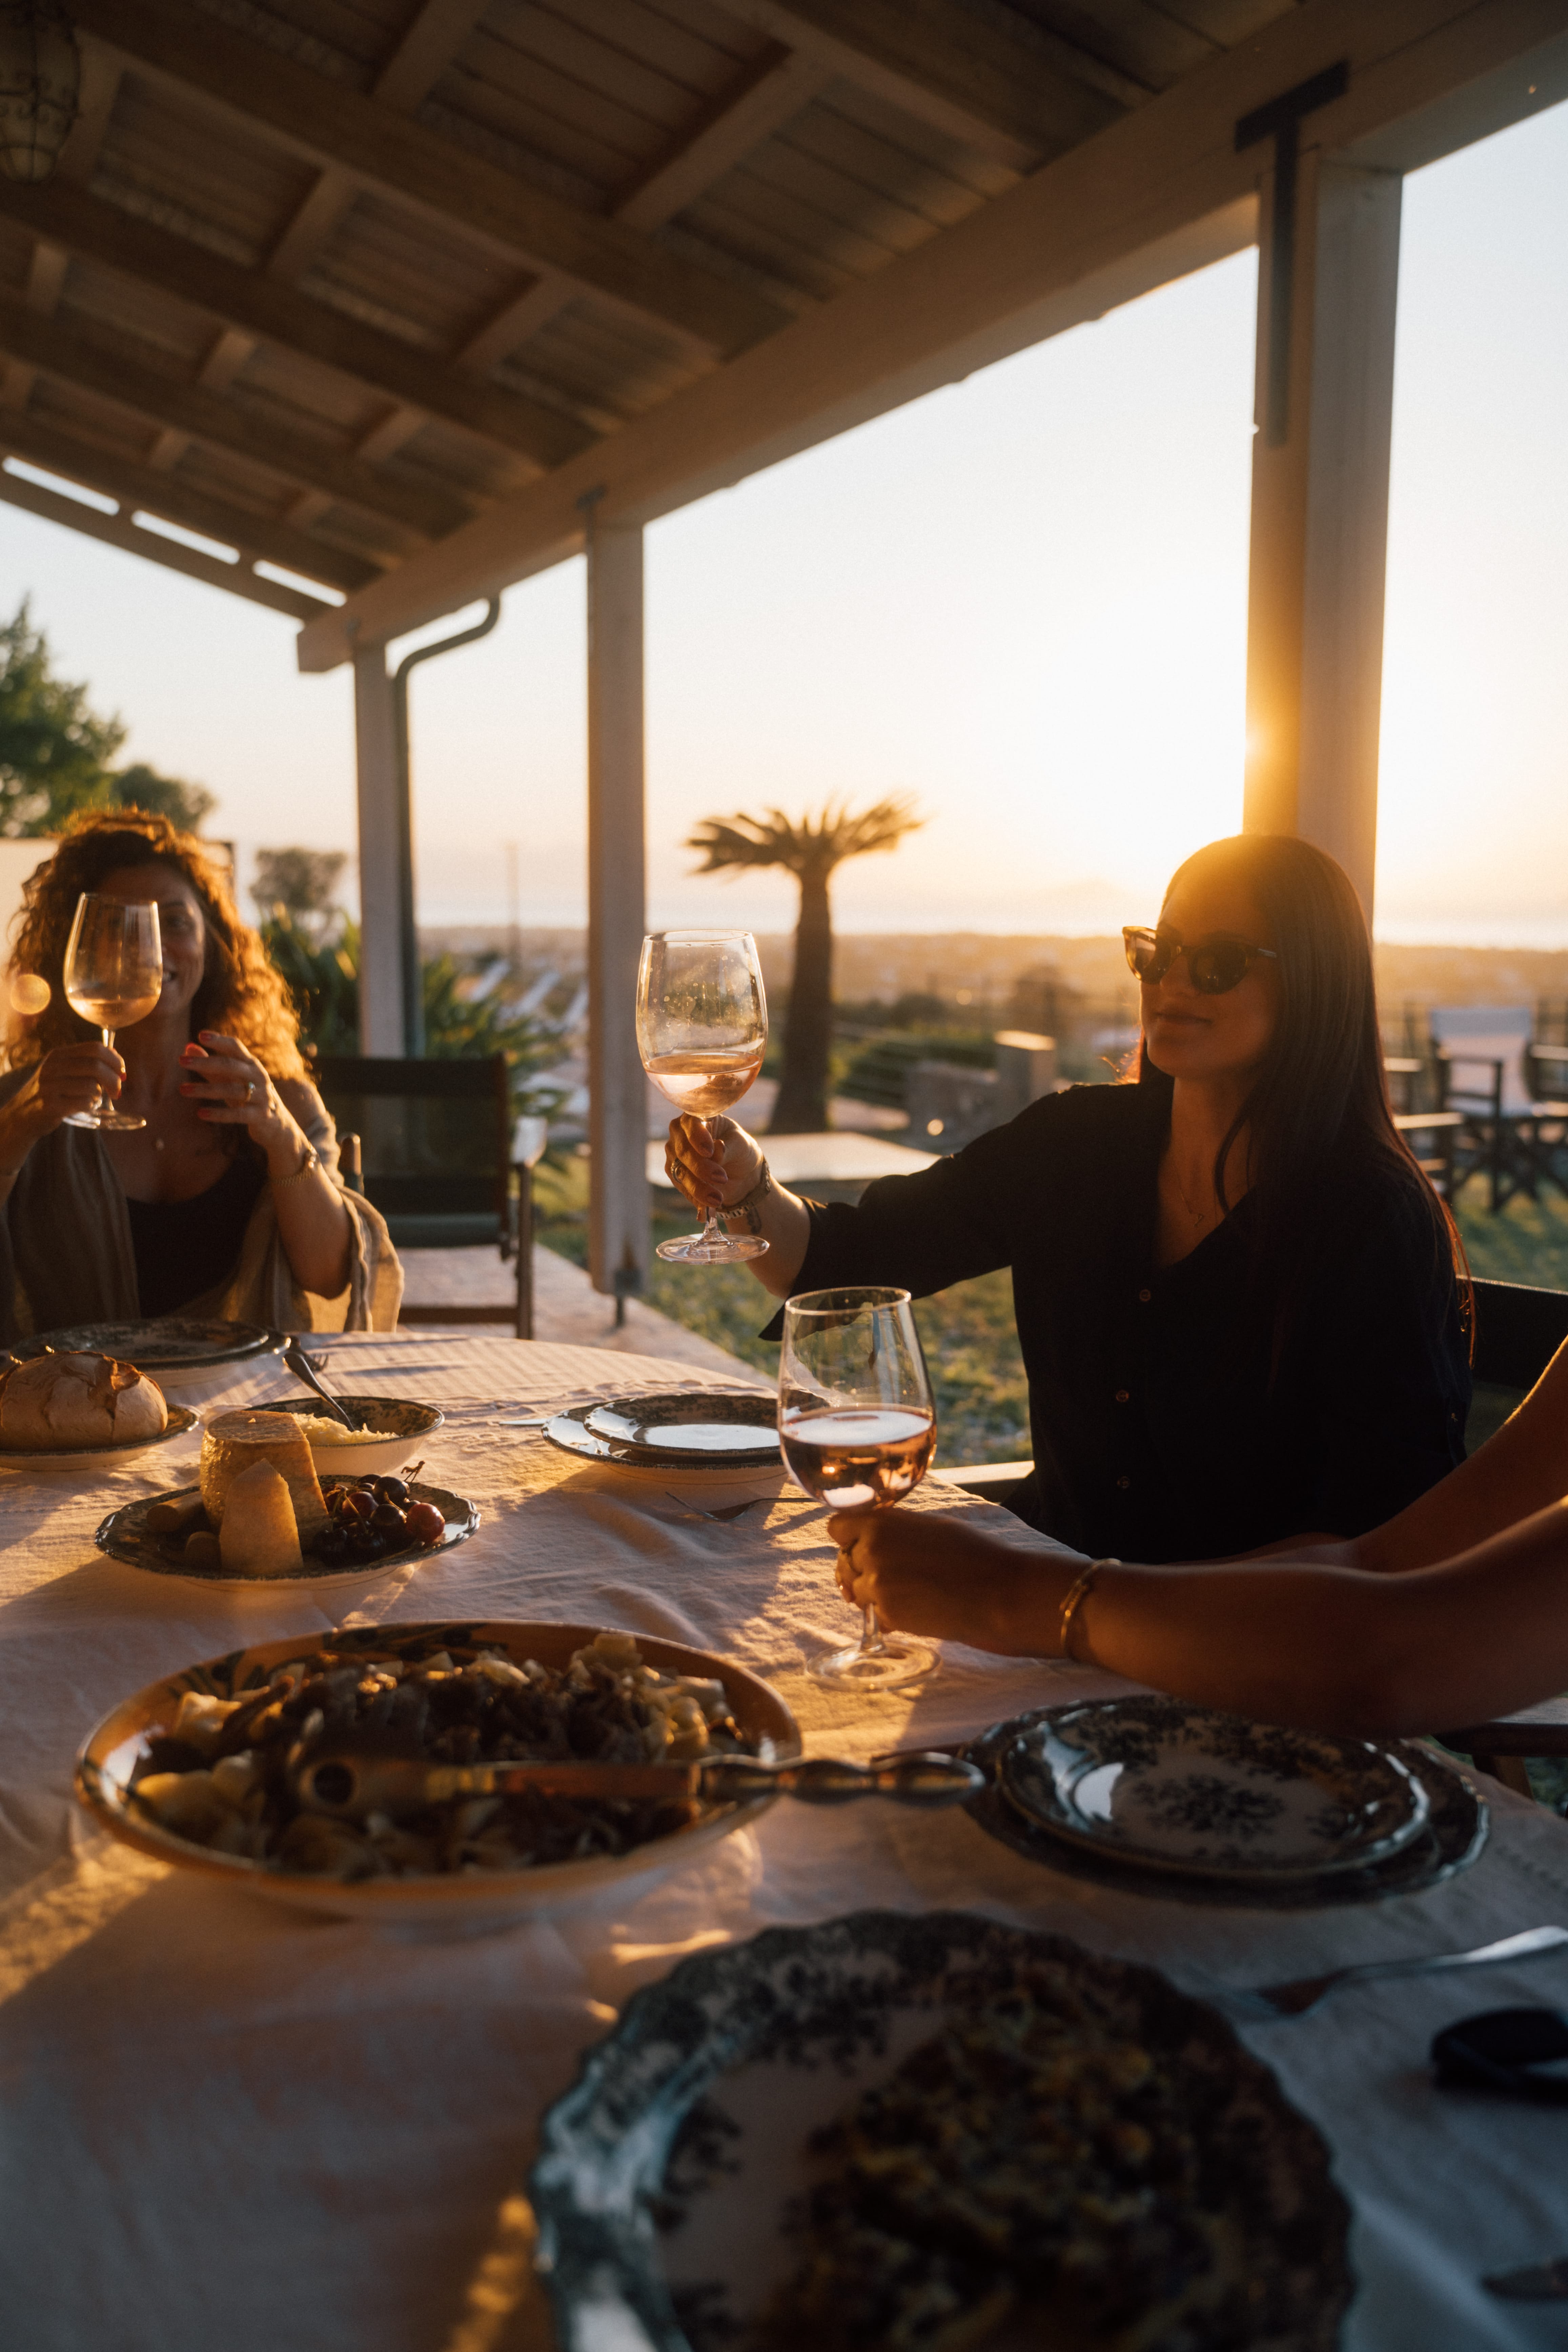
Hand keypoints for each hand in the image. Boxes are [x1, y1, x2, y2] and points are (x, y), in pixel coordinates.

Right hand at [4, 1042, 123, 1144]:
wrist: (23, 1115)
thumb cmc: (52, 1091)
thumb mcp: (64, 1071)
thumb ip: (86, 1062)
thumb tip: (115, 1055)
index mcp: (58, 1055)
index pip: (94, 1048)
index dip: (114, 1059)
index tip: (122, 1072)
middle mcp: (52, 1067)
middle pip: (95, 1066)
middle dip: (113, 1079)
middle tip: (117, 1091)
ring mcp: (49, 1086)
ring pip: (91, 1086)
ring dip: (99, 1094)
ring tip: (93, 1099)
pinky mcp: (51, 1105)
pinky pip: (84, 1102)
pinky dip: (90, 1105)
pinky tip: (84, 1106)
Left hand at [179, 1032, 305, 1175]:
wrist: (277, 1124)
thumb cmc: (249, 1096)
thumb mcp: (231, 1080)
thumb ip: (209, 1065)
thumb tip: (187, 1047)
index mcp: (251, 1065)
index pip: (236, 1047)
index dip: (219, 1040)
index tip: (200, 1035)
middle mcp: (259, 1077)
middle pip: (230, 1065)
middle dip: (205, 1062)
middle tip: (181, 1060)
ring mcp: (262, 1096)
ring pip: (231, 1090)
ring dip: (205, 1089)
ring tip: (182, 1089)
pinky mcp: (260, 1115)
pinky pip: (237, 1114)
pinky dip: (218, 1114)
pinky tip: (200, 1113)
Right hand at [664, 1115, 762, 1213]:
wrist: (740, 1172)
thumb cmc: (740, 1149)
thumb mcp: (741, 1145)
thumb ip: (728, 1147)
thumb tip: (717, 1149)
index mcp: (698, 1117)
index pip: (691, 1123)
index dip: (698, 1136)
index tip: (710, 1150)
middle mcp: (680, 1133)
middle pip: (683, 1151)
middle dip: (701, 1168)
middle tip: (722, 1178)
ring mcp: (675, 1154)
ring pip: (680, 1172)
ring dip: (698, 1188)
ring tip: (718, 1200)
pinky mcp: (675, 1174)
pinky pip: (682, 1187)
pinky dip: (695, 1199)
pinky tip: (706, 1210)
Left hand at [829, 1506, 1069, 1656]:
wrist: (997, 1591)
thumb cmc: (971, 1555)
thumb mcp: (929, 1527)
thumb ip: (893, 1530)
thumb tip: (869, 1539)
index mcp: (881, 1522)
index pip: (837, 1527)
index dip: (850, 1538)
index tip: (864, 1546)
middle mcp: (871, 1549)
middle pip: (844, 1561)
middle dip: (861, 1570)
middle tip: (895, 1576)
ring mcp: (876, 1583)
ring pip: (856, 1591)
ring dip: (875, 1595)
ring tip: (911, 1594)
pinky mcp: (886, 1613)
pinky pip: (873, 1616)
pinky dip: (889, 1616)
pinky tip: (917, 1610)